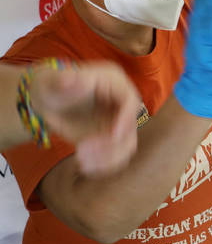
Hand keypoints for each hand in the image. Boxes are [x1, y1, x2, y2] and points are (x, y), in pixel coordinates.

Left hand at [29, 61, 140, 175]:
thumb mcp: (53, 81)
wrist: (48, 103)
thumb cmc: (51, 86)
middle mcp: (122, 104)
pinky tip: (84, 165)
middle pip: (130, 127)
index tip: (114, 136)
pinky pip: (117, 156)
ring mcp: (118, 122)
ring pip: (126, 145)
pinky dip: (104, 164)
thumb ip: (63, 80)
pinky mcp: (111, 139)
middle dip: (110, 144)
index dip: (126, 119)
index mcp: (115, 83)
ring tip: (81, 160)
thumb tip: (71, 78)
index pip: (130, 101)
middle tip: (81, 151)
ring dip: (107, 157)